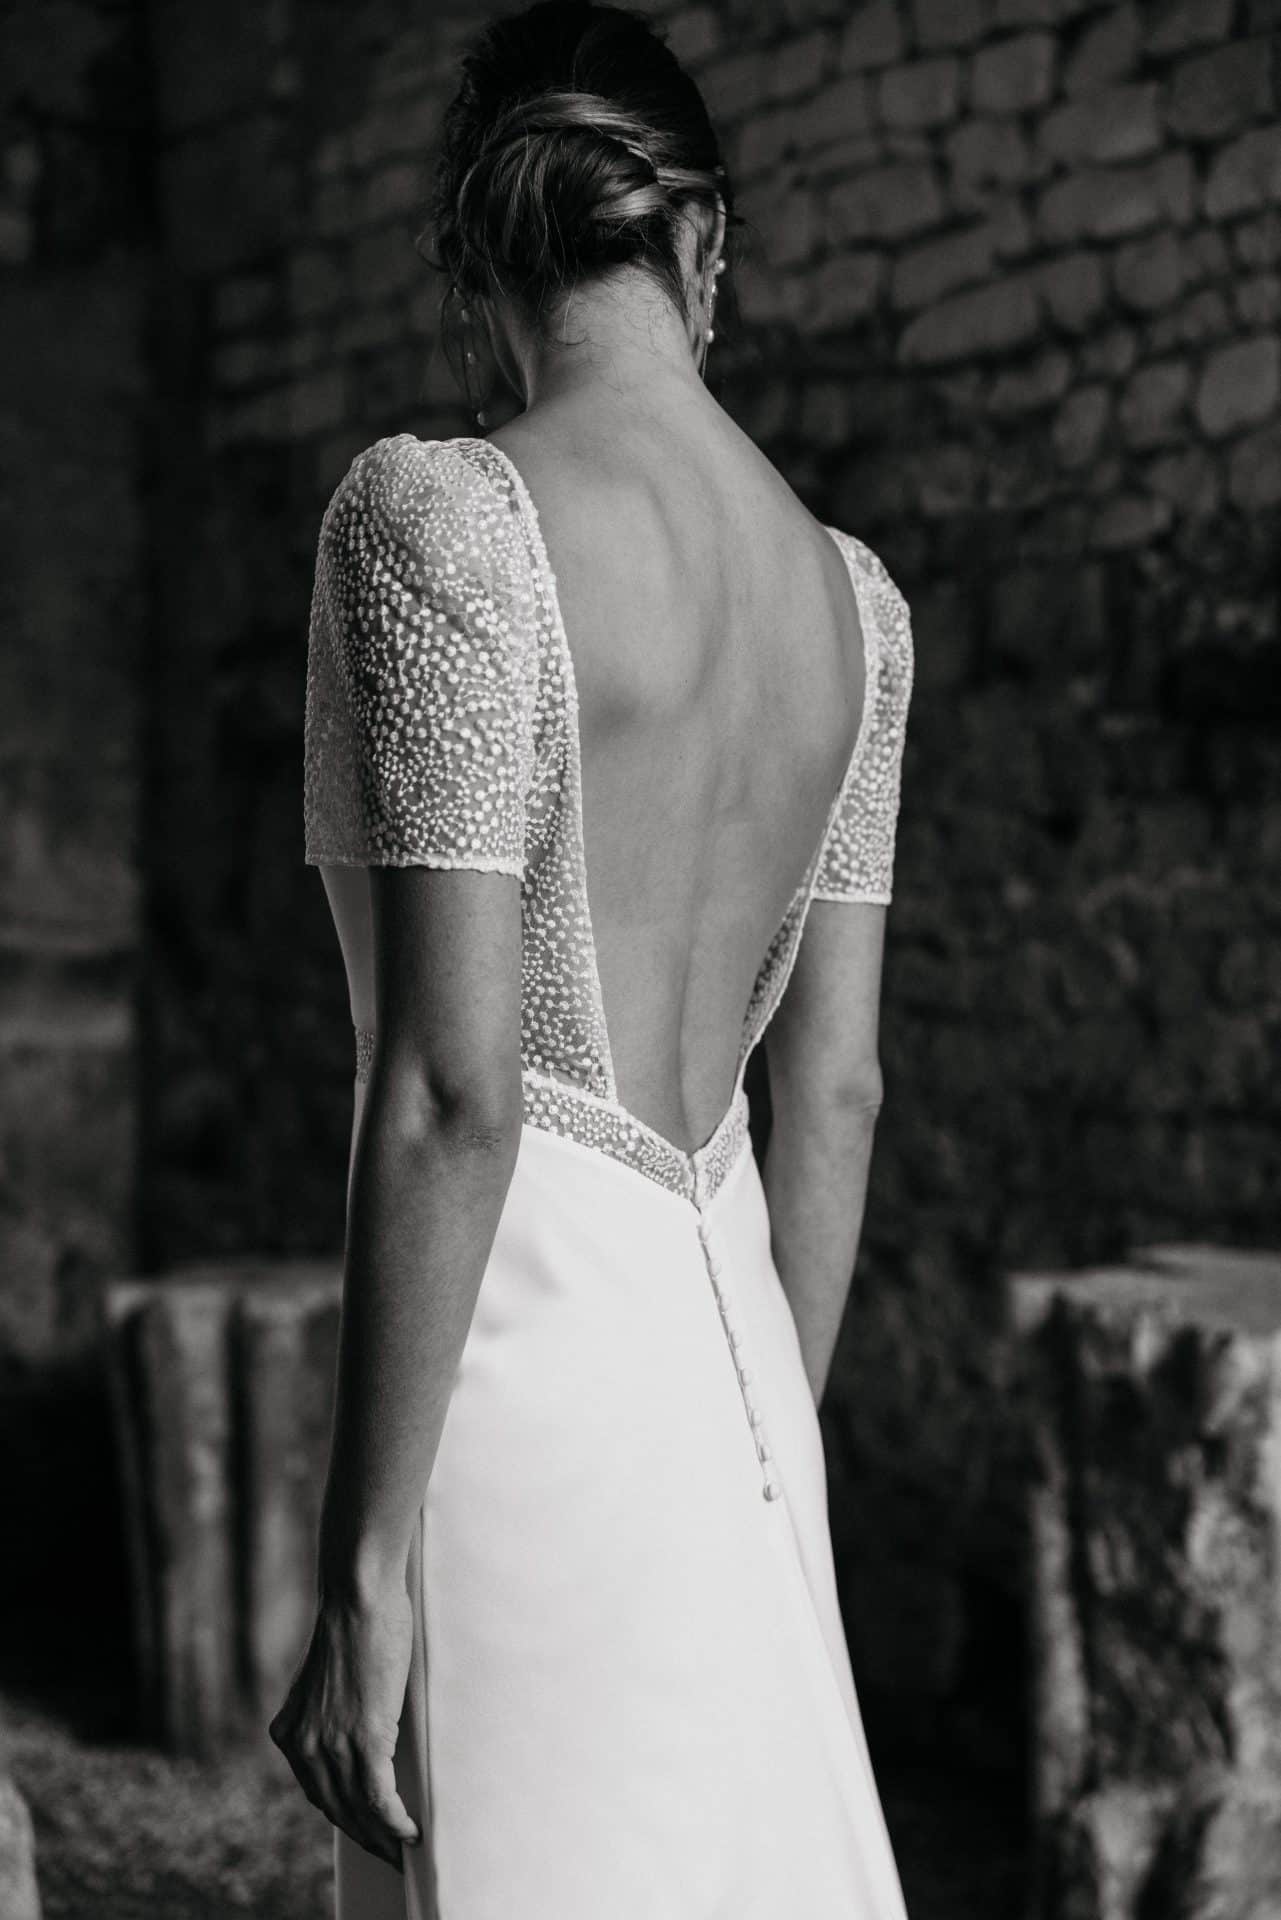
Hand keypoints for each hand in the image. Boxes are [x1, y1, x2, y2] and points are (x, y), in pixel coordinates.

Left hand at [269, 1582, 420, 1869]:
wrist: (359, 1597)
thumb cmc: (354, 1625)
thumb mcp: (329, 1680)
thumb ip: (331, 1713)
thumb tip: (355, 1731)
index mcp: (290, 1732)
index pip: (318, 1792)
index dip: (344, 1817)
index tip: (366, 1831)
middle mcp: (304, 1745)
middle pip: (336, 1809)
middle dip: (364, 1837)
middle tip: (389, 1855)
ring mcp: (332, 1745)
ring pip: (358, 1810)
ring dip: (383, 1837)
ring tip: (403, 1850)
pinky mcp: (364, 1740)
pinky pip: (379, 1798)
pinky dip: (395, 1822)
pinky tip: (410, 1832)